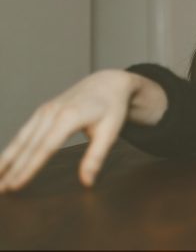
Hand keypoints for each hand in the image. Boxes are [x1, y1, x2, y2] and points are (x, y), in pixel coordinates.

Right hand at [0, 70, 134, 191]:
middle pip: (28, 145)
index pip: (45, 147)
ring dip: (6, 160)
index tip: (16, 185)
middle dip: (11, 169)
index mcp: (69, 117)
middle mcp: (52, 112)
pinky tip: (4, 162)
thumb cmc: (112, 108)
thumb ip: (96, 157)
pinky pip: (24, 132)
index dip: (29, 168)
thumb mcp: (110, 132)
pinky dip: (12, 148)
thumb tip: (87, 182)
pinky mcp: (43, 111)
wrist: (108, 83)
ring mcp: (45, 110)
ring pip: (21, 138)